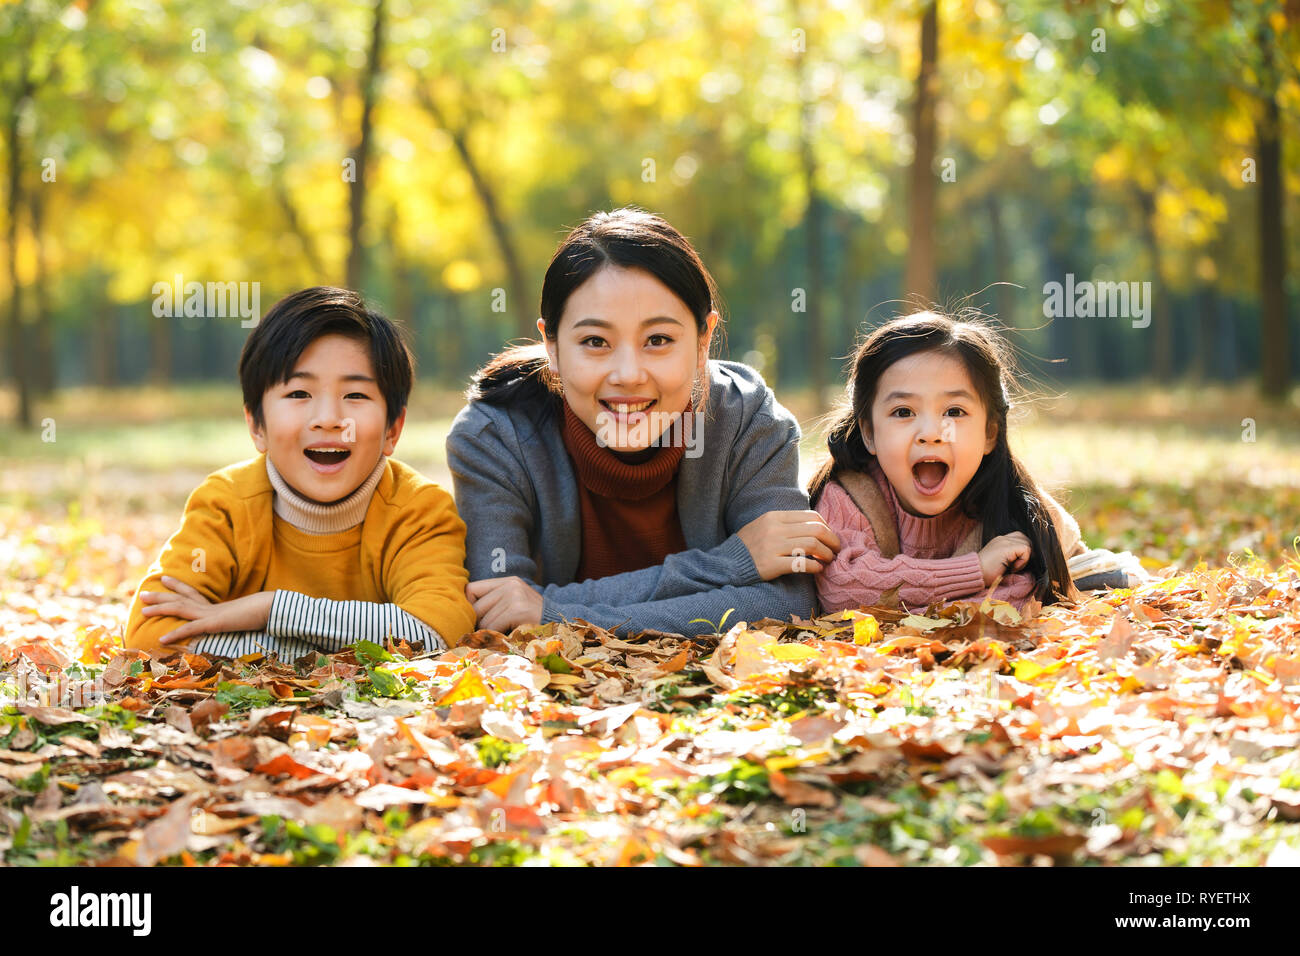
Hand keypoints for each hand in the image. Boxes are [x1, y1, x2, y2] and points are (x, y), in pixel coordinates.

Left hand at [139, 576, 273, 644]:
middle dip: (161, 596)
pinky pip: (191, 629)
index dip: (178, 586)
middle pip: (181, 598)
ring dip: (160, 609)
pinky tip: (161, 640)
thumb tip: (239, 620)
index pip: (193, 593)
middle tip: (143, 595)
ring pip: (180, 608)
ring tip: (143, 611)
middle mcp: (211, 607)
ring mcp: (211, 614)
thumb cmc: (264, 612)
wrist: (273, 608)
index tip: (165, 579)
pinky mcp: (214, 624)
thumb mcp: (247, 617)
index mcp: (217, 606)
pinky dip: (175, 634)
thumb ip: (239, 618)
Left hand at [466, 576, 543, 632]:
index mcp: (509, 581)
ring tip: (507, 633)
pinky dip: (497, 635)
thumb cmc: (534, 622)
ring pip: (483, 619)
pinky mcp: (518, 609)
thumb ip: (494, 604)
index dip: (469, 606)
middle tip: (493, 632)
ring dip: (491, 632)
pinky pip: (492, 626)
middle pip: (475, 606)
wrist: (562, 628)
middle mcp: (511, 585)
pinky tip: (510, 635)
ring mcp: (515, 596)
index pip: (471, 589)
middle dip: (480, 622)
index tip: (477, 619)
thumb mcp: (514, 605)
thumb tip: (463, 614)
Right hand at [736, 510, 841, 579]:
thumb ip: (787, 523)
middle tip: (836, 550)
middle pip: (816, 530)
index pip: (811, 516)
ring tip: (828, 560)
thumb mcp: (765, 524)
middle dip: (832, 540)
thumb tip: (815, 527)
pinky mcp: (771, 565)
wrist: (727, 562)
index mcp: (776, 516)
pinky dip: (815, 566)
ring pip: (812, 545)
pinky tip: (818, 569)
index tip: (830, 537)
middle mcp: (775, 529)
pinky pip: (801, 563)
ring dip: (826, 553)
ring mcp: (773, 547)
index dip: (827, 527)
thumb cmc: (750, 544)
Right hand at [978, 532, 1031, 585]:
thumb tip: (1025, 559)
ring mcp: (1004, 541)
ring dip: (1024, 557)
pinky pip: (1025, 549)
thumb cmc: (985, 574)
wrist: (974, 574)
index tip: (1016, 564)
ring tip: (1013, 567)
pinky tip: (1013, 568)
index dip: (1022, 550)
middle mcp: (1002, 538)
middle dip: (1026, 553)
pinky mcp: (1006, 547)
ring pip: (1027, 543)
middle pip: (1025, 538)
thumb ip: (1010, 557)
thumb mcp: (999, 562)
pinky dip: (1023, 561)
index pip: (1018, 538)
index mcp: (999, 541)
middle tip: (1017, 566)